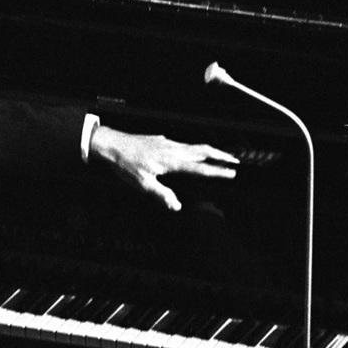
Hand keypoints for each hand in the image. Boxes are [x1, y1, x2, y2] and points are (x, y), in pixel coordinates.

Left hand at [89, 125, 238, 210]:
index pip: (200, 167)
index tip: (231, 173)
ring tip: (220, 155)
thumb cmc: (126, 164)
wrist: (112, 144)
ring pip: (195, 146)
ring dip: (210, 150)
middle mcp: (173, 149)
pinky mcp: (162, 140)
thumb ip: (161, 195)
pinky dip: (196, 148)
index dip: (217, 171)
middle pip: (203, 150)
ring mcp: (168, 143)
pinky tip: (193, 152)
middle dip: (221, 155)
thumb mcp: (143, 184)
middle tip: (235, 161)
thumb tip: (176, 206)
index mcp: (172, 161)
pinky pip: (184, 144)